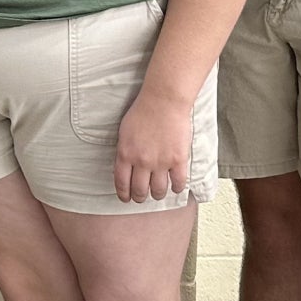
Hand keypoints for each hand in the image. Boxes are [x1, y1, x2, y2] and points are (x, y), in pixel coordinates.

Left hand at [115, 84, 192, 203]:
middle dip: (140, 198)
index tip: (126, 199)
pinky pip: (178, 183)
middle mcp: (142, 162)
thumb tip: (124, 167)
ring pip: (158, 190)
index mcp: (126, 154)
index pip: (122, 183)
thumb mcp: (124, 132)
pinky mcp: (178, 160)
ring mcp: (161, 162)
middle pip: (140, 191)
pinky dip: (177, 188)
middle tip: (142, 198)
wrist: (163, 101)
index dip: (124, 195)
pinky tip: (175, 187)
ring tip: (158, 193)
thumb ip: (124, 151)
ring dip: (157, 195)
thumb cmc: (143, 112)